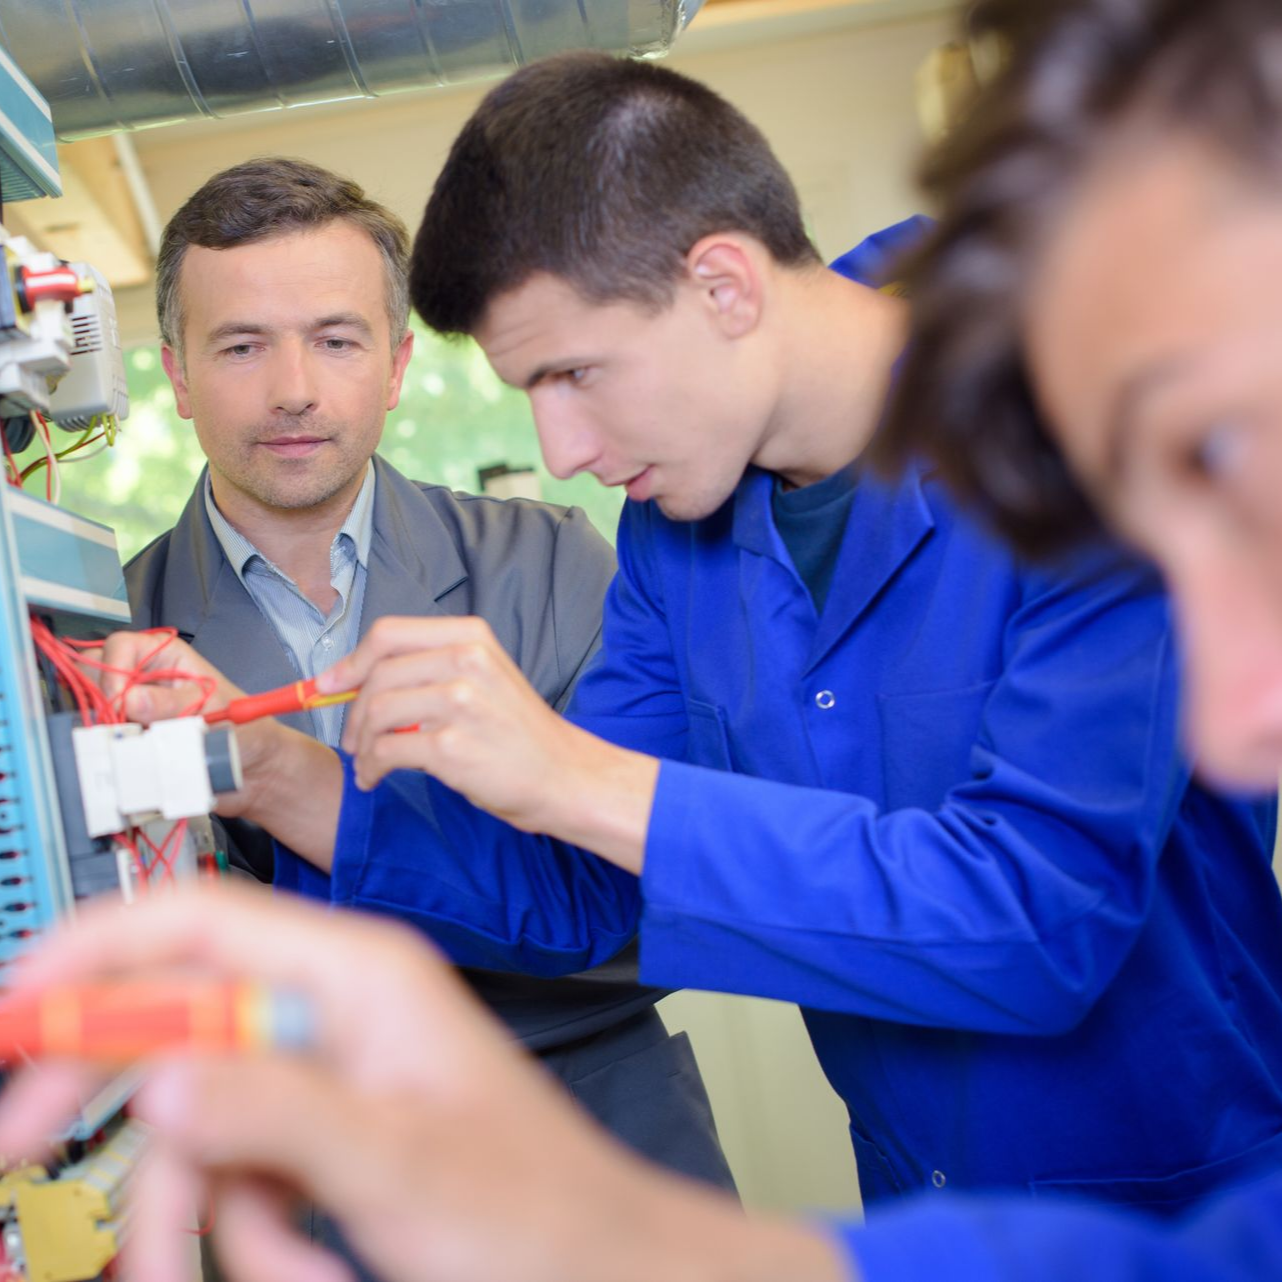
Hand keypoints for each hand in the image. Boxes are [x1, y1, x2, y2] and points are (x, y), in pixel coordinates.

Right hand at [0, 886, 846, 1281]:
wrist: (596, 1261)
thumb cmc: (531, 1204)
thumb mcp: (394, 1164)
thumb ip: (277, 1114)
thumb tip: (162, 1080)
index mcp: (359, 973)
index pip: (201, 921)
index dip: (98, 947)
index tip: (16, 1005)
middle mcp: (338, 1005)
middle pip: (181, 1014)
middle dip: (113, 1088)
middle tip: (28, 1141)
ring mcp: (333, 1068)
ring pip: (204, 1114)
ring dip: (203, 1208)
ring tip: (269, 1271)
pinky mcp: (331, 1125)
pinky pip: (242, 1166)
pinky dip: (248, 1229)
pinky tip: (304, 1270)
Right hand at [92, 632, 265, 820]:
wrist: (251, 769)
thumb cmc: (242, 729)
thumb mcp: (210, 710)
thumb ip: (170, 705)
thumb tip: (130, 699)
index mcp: (165, 656)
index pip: (120, 646)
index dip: (114, 670)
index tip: (120, 702)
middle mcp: (144, 677)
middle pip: (96, 672)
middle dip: (102, 698)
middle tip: (123, 725)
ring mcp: (133, 707)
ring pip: (94, 705)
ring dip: (107, 726)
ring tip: (138, 743)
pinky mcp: (130, 736)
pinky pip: (103, 737)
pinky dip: (110, 748)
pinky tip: (132, 758)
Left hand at [318, 617, 657, 870]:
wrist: (565, 776)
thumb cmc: (519, 734)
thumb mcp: (485, 678)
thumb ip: (431, 669)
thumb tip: (351, 678)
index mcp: (471, 638)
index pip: (389, 634)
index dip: (351, 660)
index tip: (328, 684)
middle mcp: (466, 661)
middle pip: (376, 675)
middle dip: (353, 710)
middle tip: (354, 738)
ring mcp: (459, 702)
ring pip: (376, 713)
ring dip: (361, 743)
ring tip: (369, 763)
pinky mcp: (451, 746)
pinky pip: (385, 751)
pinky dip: (371, 767)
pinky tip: (376, 778)